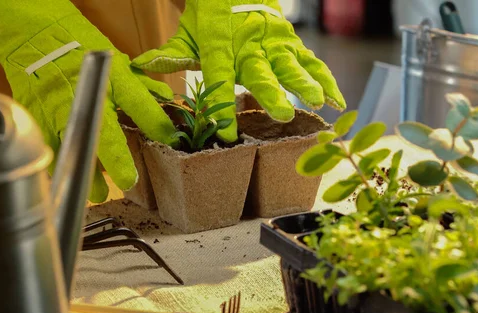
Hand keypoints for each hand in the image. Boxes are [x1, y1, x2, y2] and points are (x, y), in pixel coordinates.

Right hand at [0, 4, 178, 202]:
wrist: (40, 42)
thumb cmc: (85, 53)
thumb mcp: (120, 67)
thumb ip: (144, 89)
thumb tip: (169, 103)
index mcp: (112, 80)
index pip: (137, 102)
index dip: (155, 123)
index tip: (170, 140)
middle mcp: (88, 95)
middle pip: (102, 132)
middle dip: (116, 159)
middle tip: (127, 181)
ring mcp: (61, 108)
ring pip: (74, 145)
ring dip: (86, 172)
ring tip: (97, 194)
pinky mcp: (41, 118)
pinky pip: (51, 147)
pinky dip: (61, 165)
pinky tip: (69, 179)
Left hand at [132, 0, 345, 142]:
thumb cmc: (210, 12)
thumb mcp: (187, 31)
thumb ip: (169, 52)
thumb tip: (139, 65)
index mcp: (220, 45)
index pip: (219, 80)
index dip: (222, 108)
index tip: (226, 136)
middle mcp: (250, 45)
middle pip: (261, 73)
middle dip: (271, 93)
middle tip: (281, 113)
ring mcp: (274, 42)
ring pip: (291, 64)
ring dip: (305, 84)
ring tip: (318, 102)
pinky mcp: (291, 41)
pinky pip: (311, 60)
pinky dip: (326, 79)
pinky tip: (338, 100)